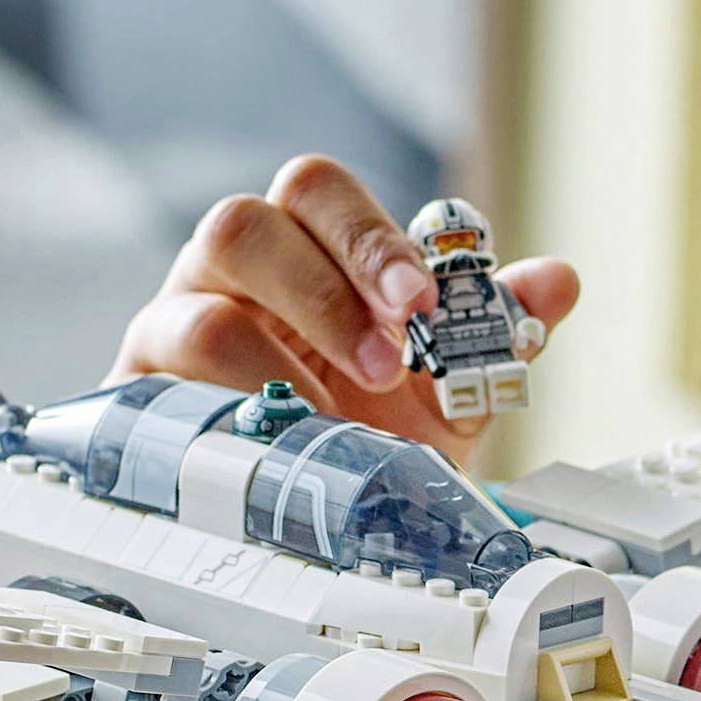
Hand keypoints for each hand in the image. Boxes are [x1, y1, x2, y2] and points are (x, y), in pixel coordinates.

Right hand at [108, 157, 579, 454]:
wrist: (293, 508)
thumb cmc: (357, 425)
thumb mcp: (439, 386)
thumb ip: (493, 329)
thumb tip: (560, 281)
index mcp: (302, 247)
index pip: (317, 192)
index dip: (370, 239)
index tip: (421, 304)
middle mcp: (230, 272)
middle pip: (245, 223)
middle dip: (325, 287)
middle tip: (385, 361)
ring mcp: (176, 326)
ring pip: (201, 304)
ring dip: (282, 362)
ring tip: (337, 418)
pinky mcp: (140, 395)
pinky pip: (166, 391)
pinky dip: (232, 418)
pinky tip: (281, 448)